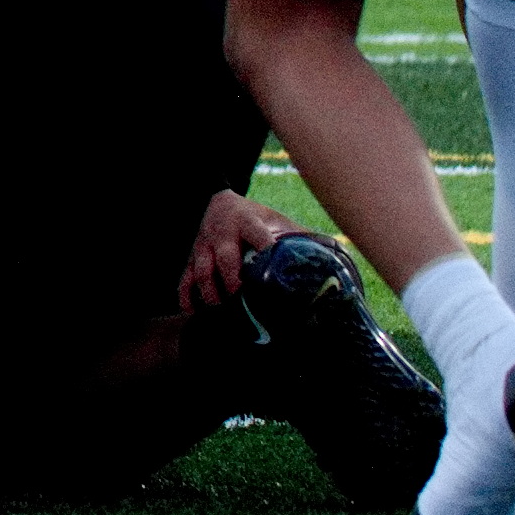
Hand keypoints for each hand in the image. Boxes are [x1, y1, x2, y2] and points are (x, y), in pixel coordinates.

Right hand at [180, 190, 296, 313]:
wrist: (218, 203)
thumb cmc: (254, 217)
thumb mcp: (274, 219)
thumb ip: (296, 236)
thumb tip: (330, 257)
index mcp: (247, 222)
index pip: (257, 235)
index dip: (265, 249)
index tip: (275, 266)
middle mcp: (222, 234)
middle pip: (225, 257)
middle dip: (233, 279)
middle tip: (243, 298)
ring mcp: (203, 246)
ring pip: (202, 271)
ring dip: (211, 292)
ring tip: (222, 310)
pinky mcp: (191, 258)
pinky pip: (184, 279)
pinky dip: (186, 297)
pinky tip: (192, 312)